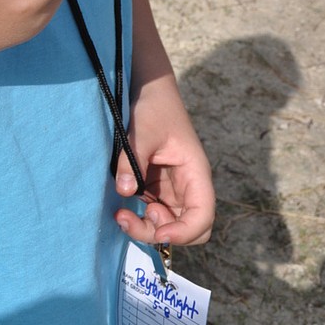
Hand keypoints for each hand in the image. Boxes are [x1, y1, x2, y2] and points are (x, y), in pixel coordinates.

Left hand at [113, 76, 214, 247]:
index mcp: (195, 173)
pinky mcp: (156, 187)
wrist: (148, 90)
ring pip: (168, 224)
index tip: (159, 231)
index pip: (203, 215)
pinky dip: (139, 218)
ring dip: (147, 228)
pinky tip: (121, 208)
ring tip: (121, 215)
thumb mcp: (141, 132)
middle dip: (162, 233)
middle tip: (132, 218)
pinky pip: (153, 213)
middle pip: (188, 228)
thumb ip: (132, 162)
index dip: (185, 231)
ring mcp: (172, 189)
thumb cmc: (153, 107)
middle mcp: (188, 186)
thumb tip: (126, 192)